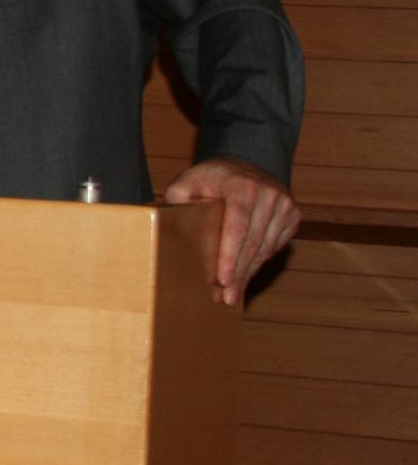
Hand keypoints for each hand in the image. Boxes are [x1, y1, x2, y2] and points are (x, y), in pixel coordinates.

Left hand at [164, 157, 300, 306]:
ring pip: (265, 249)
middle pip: (252, 243)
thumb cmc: (209, 179)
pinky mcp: (292, 215)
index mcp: (242, 185)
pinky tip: (244, 277)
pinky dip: (258, 264)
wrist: (243, 166)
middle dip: (237, 273)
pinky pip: (273, 247)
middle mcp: (269, 193)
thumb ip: (178, 200)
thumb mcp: (186, 182)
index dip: (229, 255)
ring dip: (248, 274)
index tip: (222, 280)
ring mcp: (284, 204)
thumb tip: (172, 224)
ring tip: (232, 295)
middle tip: (225, 298)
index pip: (236, 226)